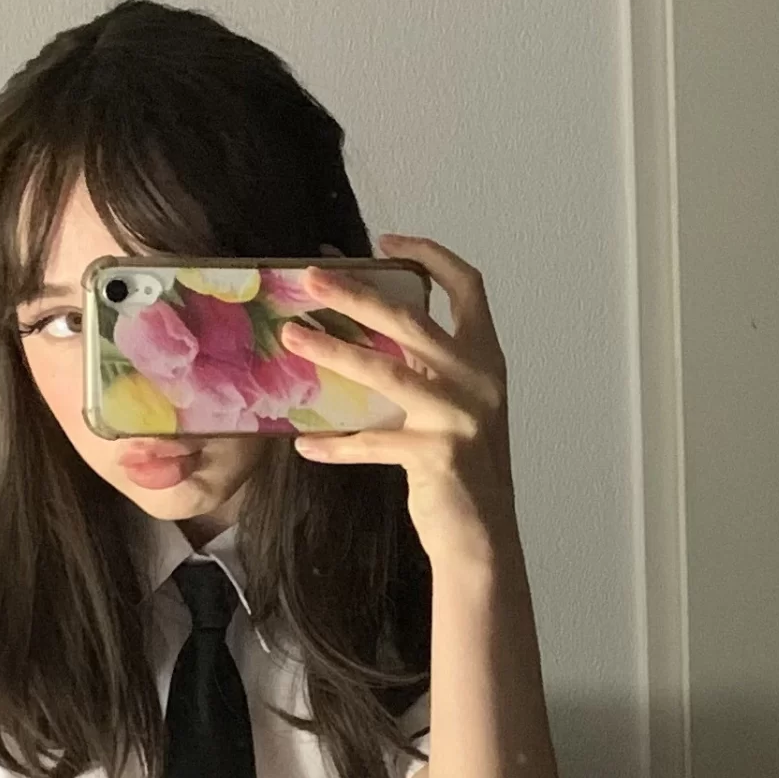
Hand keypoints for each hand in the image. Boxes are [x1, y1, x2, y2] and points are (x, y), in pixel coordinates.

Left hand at [279, 234, 516, 570]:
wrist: (484, 536)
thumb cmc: (462, 469)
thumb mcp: (454, 407)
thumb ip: (426, 370)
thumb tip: (364, 332)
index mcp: (486, 358)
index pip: (468, 287)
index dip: (431, 255)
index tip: (387, 242)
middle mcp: (478, 379)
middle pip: (411, 320)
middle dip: (357, 294)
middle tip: (312, 278)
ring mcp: (458, 416)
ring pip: (385, 372)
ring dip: (332, 352)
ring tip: (292, 339)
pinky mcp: (436, 454)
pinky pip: (372, 442)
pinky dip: (337, 445)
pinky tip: (306, 445)